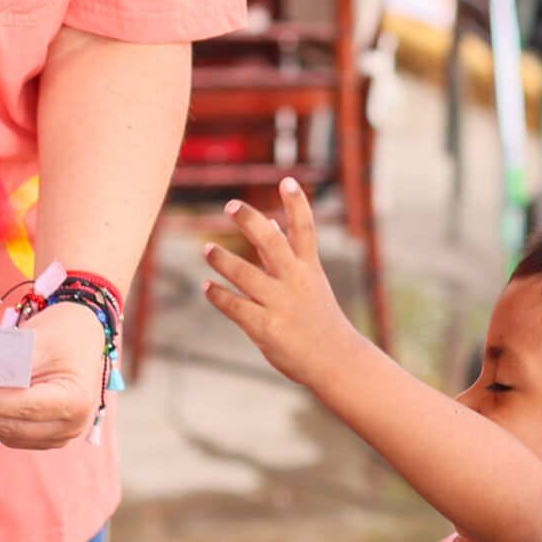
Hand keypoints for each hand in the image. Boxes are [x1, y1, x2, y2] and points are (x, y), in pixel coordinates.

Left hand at [0, 301, 110, 449]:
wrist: (85, 335)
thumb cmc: (64, 332)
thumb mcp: (39, 339)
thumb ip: (8, 363)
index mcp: (75, 400)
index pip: (24, 407)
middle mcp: (71, 426)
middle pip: (11, 426)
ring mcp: (59, 435)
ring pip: (5, 433)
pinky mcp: (45, 436)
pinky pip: (9, 433)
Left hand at [200, 179, 365, 390]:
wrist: (335, 361)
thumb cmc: (319, 317)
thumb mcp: (311, 282)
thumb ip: (290, 254)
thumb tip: (273, 224)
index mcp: (309, 268)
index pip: (305, 230)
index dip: (297, 204)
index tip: (287, 180)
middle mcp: (295, 281)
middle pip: (272, 243)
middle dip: (250, 221)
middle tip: (230, 205)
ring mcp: (280, 305)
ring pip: (245, 275)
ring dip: (223, 260)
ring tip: (206, 249)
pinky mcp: (266, 328)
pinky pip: (236, 307)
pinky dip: (219, 295)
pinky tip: (207, 287)